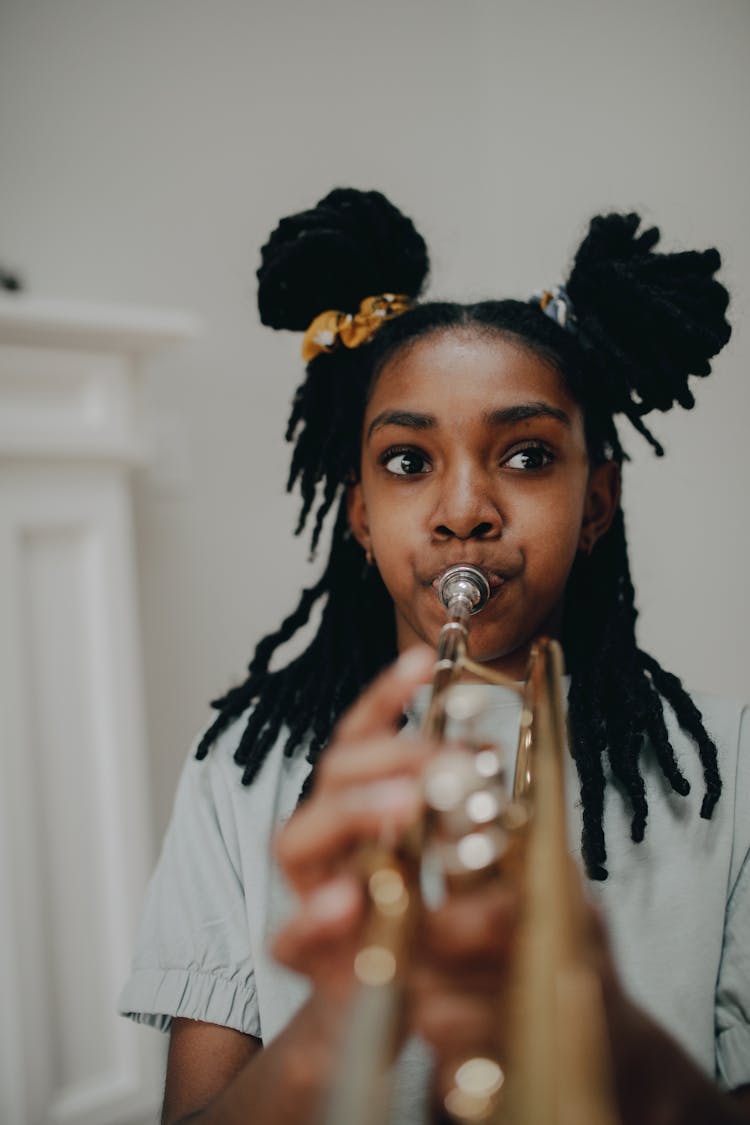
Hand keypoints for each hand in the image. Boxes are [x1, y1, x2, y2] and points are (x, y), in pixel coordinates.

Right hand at [272, 646, 434, 999]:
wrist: (372, 1016)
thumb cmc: (409, 930)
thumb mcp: (442, 866)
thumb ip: (455, 816)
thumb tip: (489, 754)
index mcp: (354, 814)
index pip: (361, 741)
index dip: (386, 698)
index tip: (424, 661)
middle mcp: (324, 846)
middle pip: (332, 777)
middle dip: (383, 755)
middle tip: (445, 757)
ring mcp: (307, 897)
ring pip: (296, 839)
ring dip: (352, 813)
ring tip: (407, 805)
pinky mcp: (304, 962)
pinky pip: (290, 938)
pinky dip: (314, 919)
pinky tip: (349, 901)